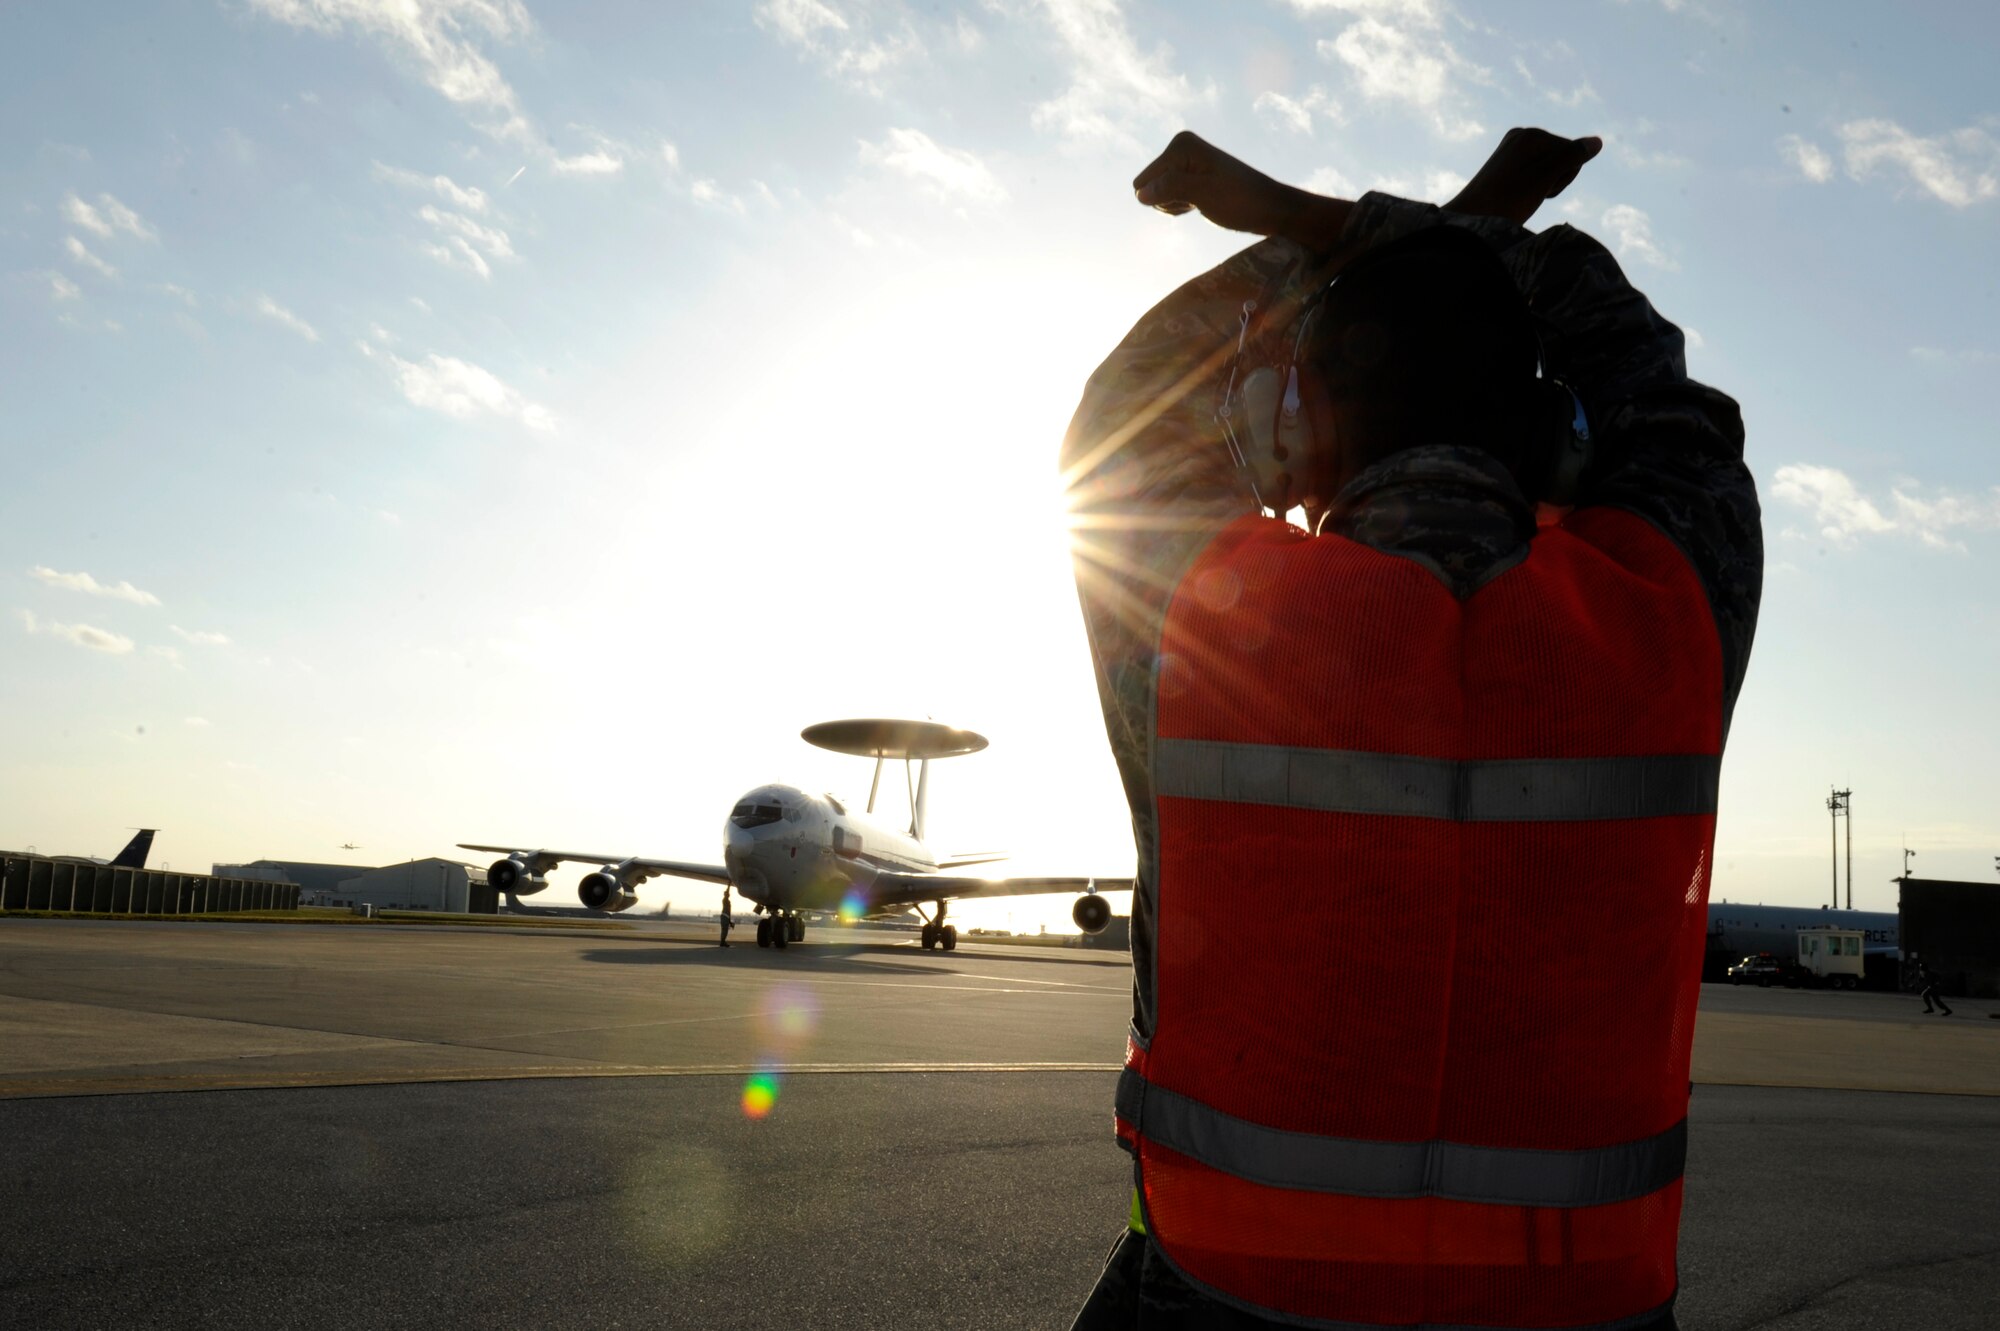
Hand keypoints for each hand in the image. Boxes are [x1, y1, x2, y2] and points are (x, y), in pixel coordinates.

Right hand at [1133, 131, 1351, 248]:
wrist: (1268, 208)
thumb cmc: (1240, 201)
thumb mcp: (1204, 195)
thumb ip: (1170, 189)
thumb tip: (1139, 193)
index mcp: (1180, 145)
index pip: (1144, 183)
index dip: (1167, 198)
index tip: (1197, 196)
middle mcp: (1179, 148)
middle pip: (1147, 188)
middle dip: (1169, 202)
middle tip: (1200, 201)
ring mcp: (1183, 162)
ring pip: (1156, 196)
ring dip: (1176, 206)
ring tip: (1204, 202)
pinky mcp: (1188, 176)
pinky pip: (1168, 198)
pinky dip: (1182, 206)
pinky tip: (1202, 204)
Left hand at [1443, 127, 1601, 224]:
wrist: (1468, 222)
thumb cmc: (1507, 202)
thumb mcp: (1545, 179)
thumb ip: (1572, 157)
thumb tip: (1596, 141)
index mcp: (1531, 135)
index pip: (1574, 154)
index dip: (1564, 178)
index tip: (1538, 190)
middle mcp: (1521, 137)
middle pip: (1562, 159)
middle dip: (1554, 181)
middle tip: (1529, 196)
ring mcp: (1512, 150)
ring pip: (1550, 170)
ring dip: (1544, 188)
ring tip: (1521, 199)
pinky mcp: (1506, 165)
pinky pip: (1535, 176)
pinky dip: (1532, 189)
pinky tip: (1515, 197)